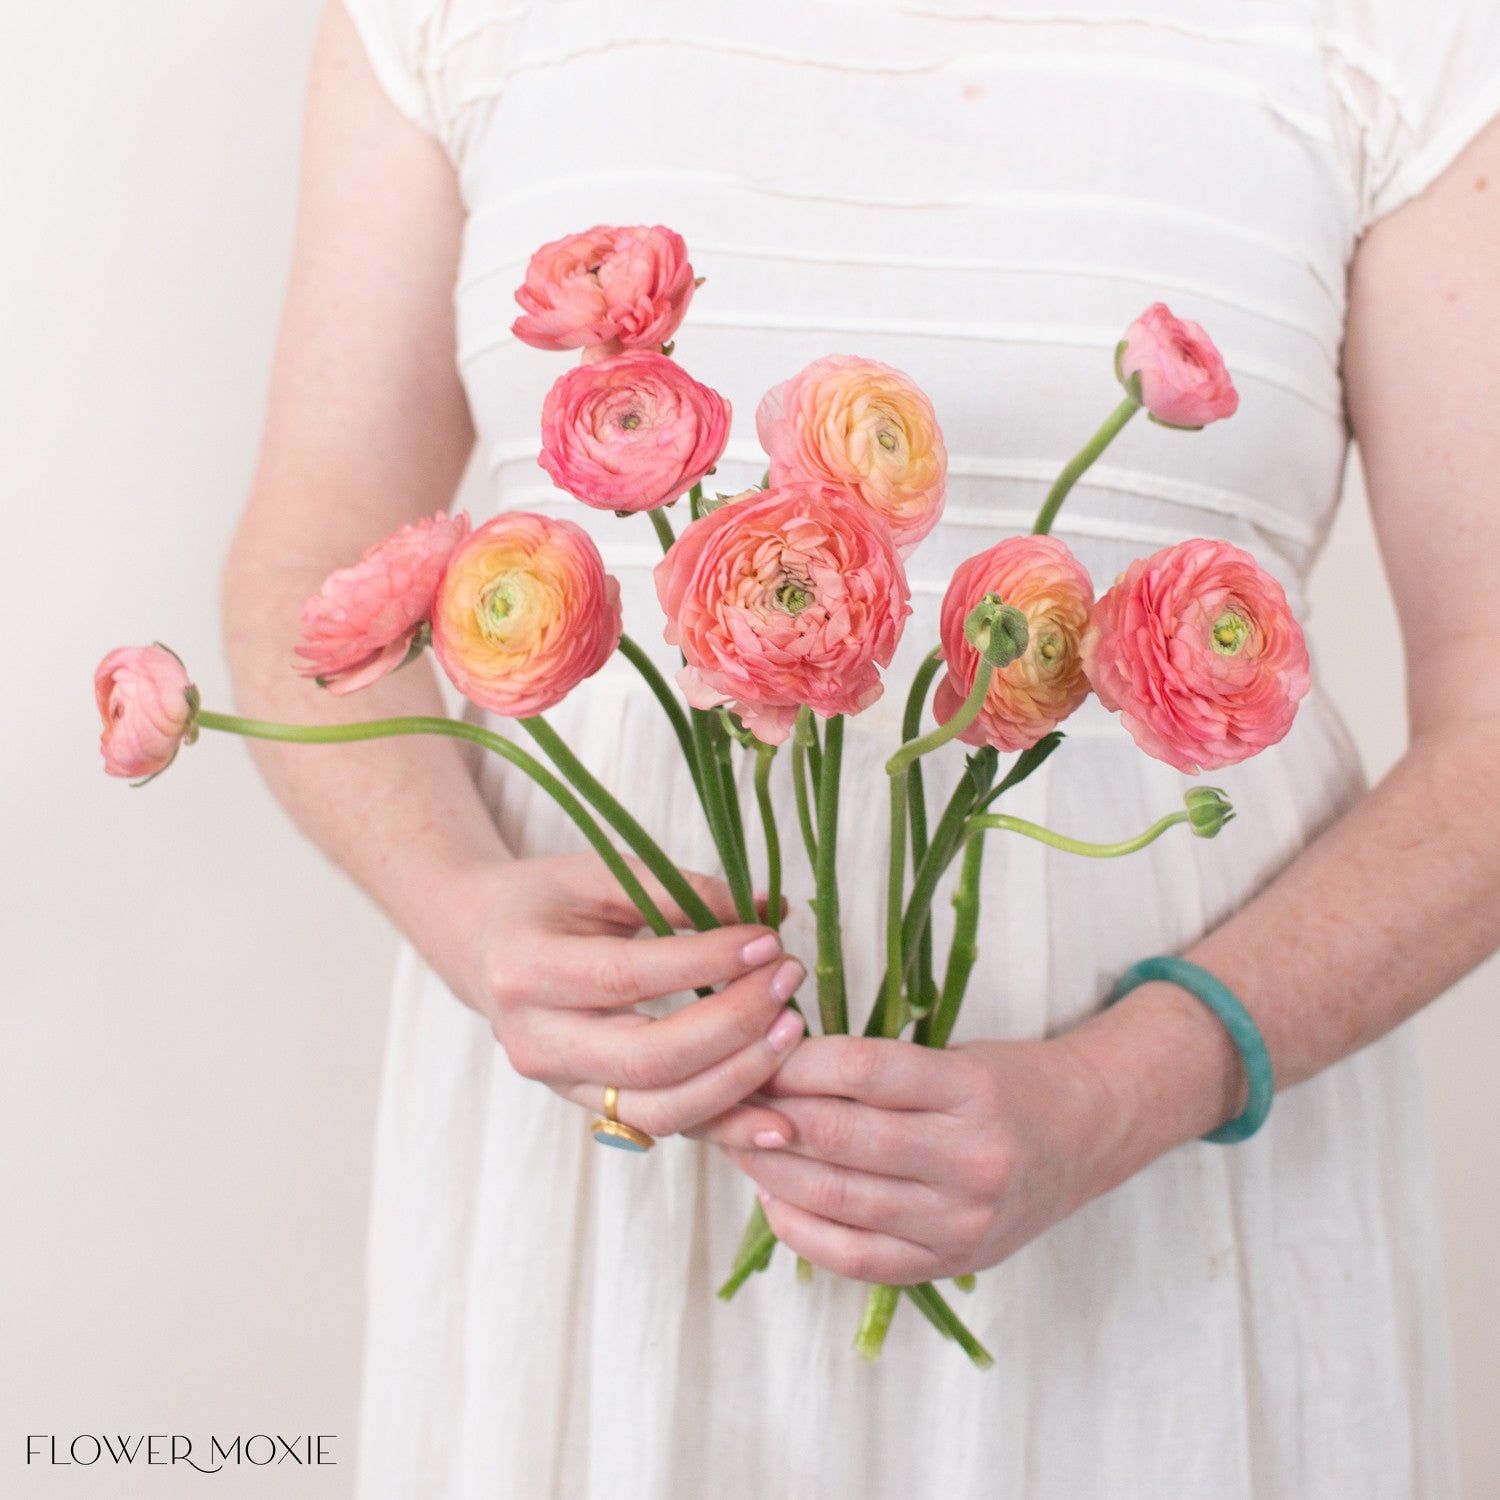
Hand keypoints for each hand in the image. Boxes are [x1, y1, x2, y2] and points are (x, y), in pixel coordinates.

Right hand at [450, 852, 807, 1145]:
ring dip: (739, 1079)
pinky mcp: (589, 1108)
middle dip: (733, 1025)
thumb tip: (772, 912)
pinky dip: (726, 1125)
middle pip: (649, 1058)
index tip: (767, 942)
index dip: (705, 963)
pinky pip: (666, 1126)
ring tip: (791, 1031)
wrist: (478, 945)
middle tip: (787, 981)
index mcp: (527, 969)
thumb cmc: (543, 900)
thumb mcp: (600, 875)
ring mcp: (561, 1085)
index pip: (628, 976)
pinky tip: (779, 1120)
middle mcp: (537, 1041)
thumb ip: (681, 891)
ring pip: (661, 1109)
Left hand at [721, 1035, 1113, 1283]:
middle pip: (840, 1137)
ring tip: (734, 1141)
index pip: (861, 1070)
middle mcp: (971, 1159)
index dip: (792, 1061)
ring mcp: (961, 1220)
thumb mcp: (953, 1055)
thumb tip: (769, 1068)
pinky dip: (802, 1229)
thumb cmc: (1006, 1083)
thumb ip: (876, 1070)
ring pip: (839, 1198)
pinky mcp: (948, 1262)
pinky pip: (856, 1256)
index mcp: (972, 1090)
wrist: (1084, 1136)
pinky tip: (774, 1197)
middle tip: (719, 1096)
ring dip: (770, 1168)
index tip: (749, 1047)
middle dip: (765, 1115)